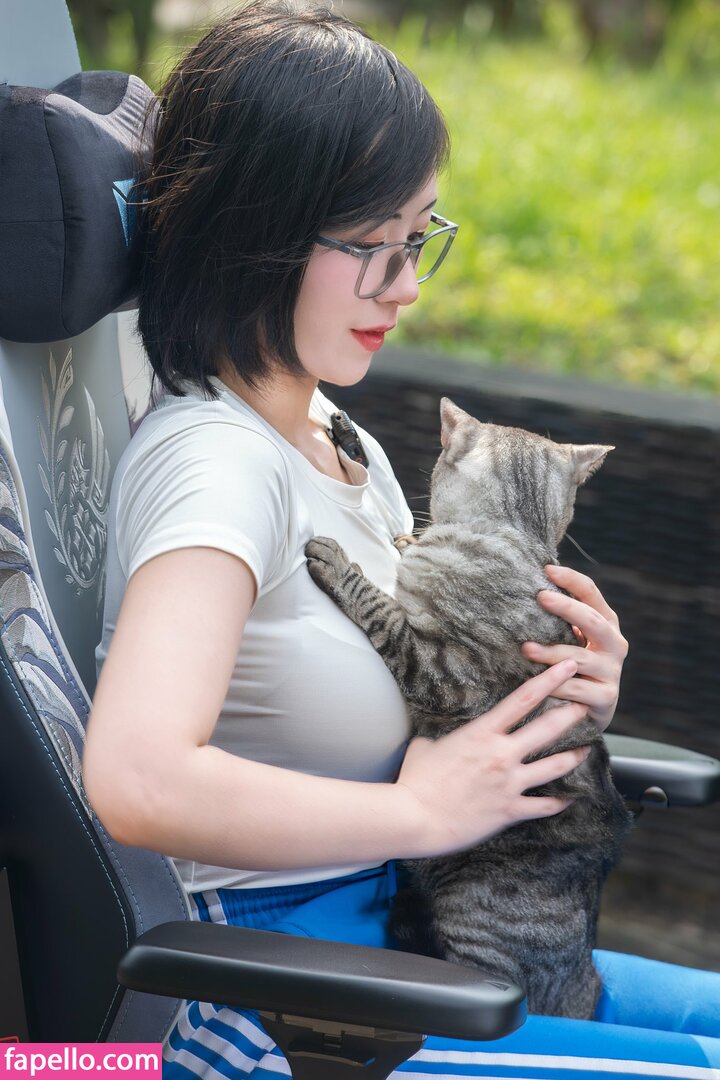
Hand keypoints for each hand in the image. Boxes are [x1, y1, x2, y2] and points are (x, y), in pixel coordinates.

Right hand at [394, 659, 589, 858]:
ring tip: (588, 749)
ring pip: (556, 766)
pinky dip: (560, 801)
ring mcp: (509, 783)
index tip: (568, 666)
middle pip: (548, 728)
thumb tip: (444, 735)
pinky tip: (571, 797)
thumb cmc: (415, 780)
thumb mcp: (426, 744)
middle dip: (573, 714)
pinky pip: (545, 805)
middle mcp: (502, 754)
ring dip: (575, 756)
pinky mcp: (510, 810)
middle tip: (588, 705)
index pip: (523, 699)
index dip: (550, 680)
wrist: (414, 817)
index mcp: (482, 733)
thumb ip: (447, 737)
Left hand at [521, 564, 627, 731]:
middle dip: (566, 607)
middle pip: (592, 620)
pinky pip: (575, 689)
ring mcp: (612, 671)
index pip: (591, 593)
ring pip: (579, 658)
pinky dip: (554, 685)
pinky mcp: (606, 697)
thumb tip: (529, 589)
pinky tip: (535, 682)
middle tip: (540, 597)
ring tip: (526, 648)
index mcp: (606, 623)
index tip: (546, 569)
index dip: (571, 579)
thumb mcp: (573, 640)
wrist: (592, 711)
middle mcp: (614, 644)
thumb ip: (561, 620)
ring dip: (550, 653)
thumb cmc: (575, 667)